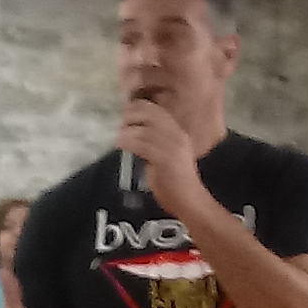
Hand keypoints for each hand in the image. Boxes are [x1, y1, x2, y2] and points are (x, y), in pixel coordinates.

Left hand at [118, 89, 208, 218]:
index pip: (158, 110)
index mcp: (178, 133)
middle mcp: (177, 136)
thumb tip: (133, 129)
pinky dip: (128, 142)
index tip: (126, 113)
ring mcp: (173, 148)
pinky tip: (121, 144)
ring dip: (126, 132)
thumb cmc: (174, 180)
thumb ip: (154, 140)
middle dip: (131, 116)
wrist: (188, 199)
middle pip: (151, 115)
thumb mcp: (167, 153)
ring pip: (144, 130)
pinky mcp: (165, 160)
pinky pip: (143, 145)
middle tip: (121, 124)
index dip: (139, 107)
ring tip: (119, 138)